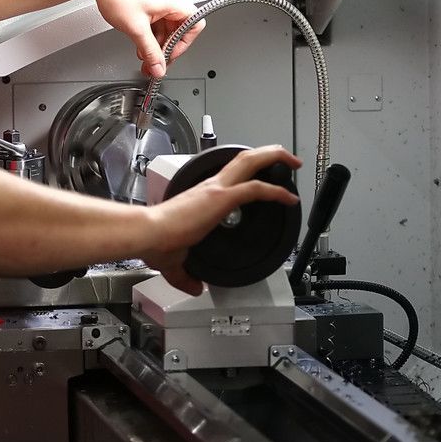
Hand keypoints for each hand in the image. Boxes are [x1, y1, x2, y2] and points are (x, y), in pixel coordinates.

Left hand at [85, 0, 200, 77]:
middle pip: (178, 27)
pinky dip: (149, 30)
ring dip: (155, 41)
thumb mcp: (136, 29)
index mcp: (174, 0)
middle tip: (154, 61)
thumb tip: (159, 67)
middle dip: (165, 47)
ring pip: (165, 24)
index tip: (169, 55)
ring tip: (143, 54)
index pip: (194, 26)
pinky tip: (138, 41)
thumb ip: (150, 52)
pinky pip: (155, 17)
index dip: (183, 44)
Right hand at [141, 145, 302, 294]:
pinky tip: (288, 197)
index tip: (262, 178)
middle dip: (269, 154)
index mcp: (201, 196)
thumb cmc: (155, 241)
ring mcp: (216, 190)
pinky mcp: (220, 199)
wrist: (147, 234)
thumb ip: (185, 275)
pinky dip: (275, 191)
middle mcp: (210, 187)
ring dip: (275, 159)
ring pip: (251, 162)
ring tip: (293, 162)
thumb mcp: (174, 261)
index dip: (249, 172)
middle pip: (244, 158)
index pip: (230, 175)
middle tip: (287, 159)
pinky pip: (256, 189)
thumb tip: (194, 287)